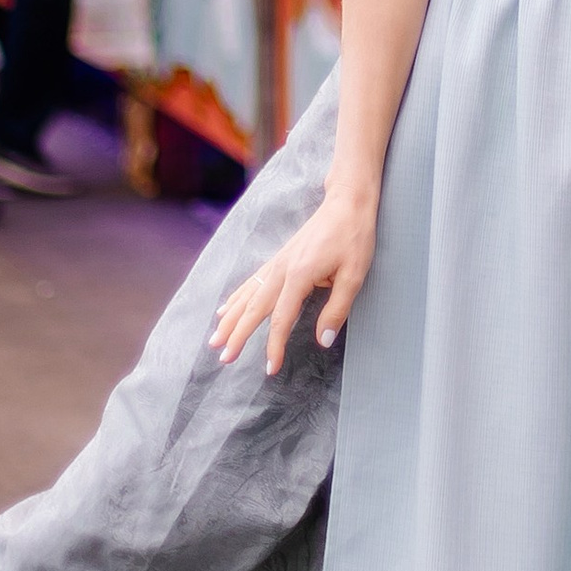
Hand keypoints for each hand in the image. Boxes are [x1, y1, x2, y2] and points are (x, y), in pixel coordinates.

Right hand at [210, 189, 377, 373]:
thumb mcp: (354, 275)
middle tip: (223, 359)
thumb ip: (337, 310)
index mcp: (299, 275)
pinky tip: (225, 309)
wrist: (346, 202)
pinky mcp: (279, 258)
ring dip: (230, 319)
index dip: (274, 346)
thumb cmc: (353, 237)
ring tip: (215, 339)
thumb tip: (323, 341)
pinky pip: (251, 282)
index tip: (270, 369)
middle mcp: (281, 269)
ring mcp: (277, 263)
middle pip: (254, 308)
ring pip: (247, 295)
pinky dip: (236, 298)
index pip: (281, 318)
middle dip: (237, 335)